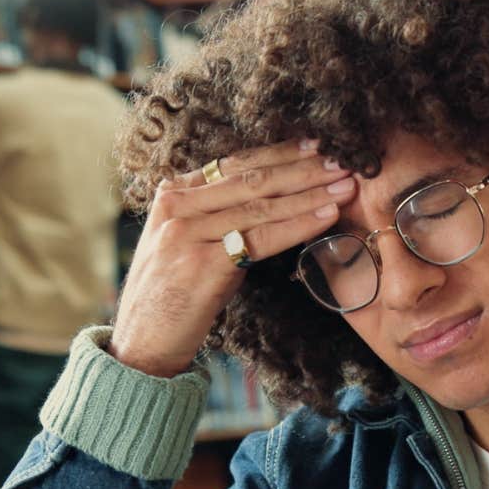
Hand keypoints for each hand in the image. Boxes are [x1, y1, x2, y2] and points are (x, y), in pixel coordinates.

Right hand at [109, 138, 356, 376]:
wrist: (142, 343)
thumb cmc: (171, 296)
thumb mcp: (186, 242)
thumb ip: (214, 215)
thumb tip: (267, 198)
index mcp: (173, 194)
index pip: (234, 164)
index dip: (279, 153)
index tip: (315, 145)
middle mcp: (177, 206)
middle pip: (251, 179)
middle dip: (302, 168)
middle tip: (342, 160)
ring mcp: (187, 233)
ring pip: (261, 205)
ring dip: (310, 193)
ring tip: (345, 185)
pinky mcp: (203, 263)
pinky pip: (262, 238)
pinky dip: (299, 225)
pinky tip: (326, 216)